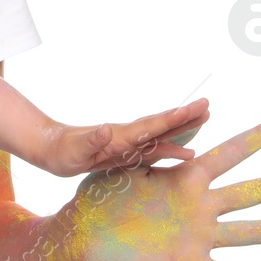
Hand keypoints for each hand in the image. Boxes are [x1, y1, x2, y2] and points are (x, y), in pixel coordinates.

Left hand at [38, 98, 210, 175]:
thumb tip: (106, 129)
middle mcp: (128, 136)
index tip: (193, 108)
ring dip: (183, 130)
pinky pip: (154, 151)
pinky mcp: (125, 154)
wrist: (52, 150)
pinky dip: (172, 150)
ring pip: (161, 137)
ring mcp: (128, 144)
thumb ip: (92, 140)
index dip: (173, 118)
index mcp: (120, 135)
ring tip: (205, 121)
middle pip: (162, 125)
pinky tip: (186, 155)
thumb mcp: (75, 149)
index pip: (151, 125)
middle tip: (208, 106)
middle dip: (185, 117)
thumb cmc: (62, 151)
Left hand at [59, 115, 260, 260]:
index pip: (232, 150)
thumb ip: (153, 146)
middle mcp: (201, 205)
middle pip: (254, 190)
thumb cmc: (99, 196)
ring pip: (252, 231)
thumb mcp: (126, 163)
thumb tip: (172, 122)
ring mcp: (198, 235)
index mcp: (187, 176)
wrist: (80, 235)